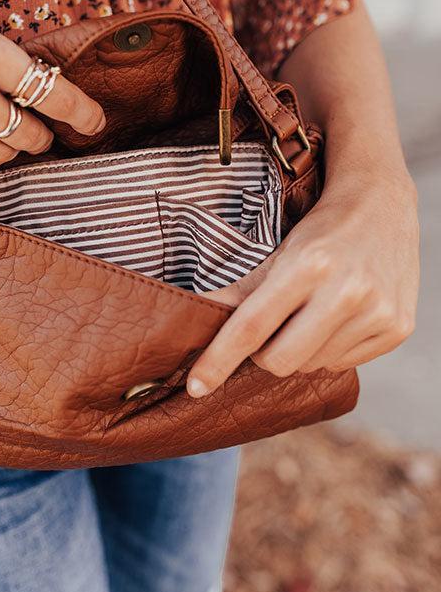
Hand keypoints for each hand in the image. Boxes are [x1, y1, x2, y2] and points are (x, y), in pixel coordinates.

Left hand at [187, 168, 418, 396]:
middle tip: (272, 324)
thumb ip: (242, 288)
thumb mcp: (279, 249)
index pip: (251, 327)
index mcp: (308, 265)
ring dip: (300, 350)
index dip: (219, 359)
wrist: (382, 206)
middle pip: (279, 360)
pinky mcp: (396, 328)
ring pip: (310, 366)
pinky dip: (329, 349)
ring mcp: (376, 312)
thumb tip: (198, 316)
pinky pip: (342, 364)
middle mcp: (347, 291)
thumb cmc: (321, 229)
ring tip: (312, 313)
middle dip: (263, 352)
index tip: (195, 386)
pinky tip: (338, 317)